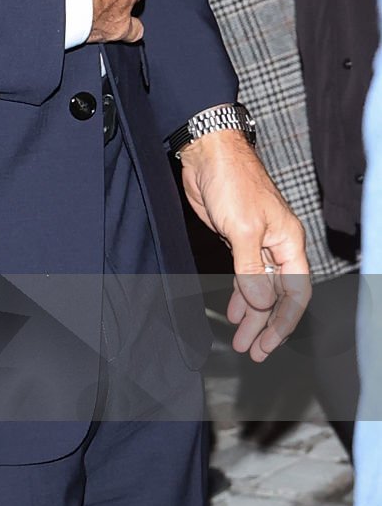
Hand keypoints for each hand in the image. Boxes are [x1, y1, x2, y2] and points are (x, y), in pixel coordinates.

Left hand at [179, 130, 310, 358]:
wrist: (208, 155)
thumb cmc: (232, 182)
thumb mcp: (242, 228)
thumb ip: (250, 269)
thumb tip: (262, 303)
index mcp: (288, 243)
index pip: (296, 291)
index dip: (284, 321)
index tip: (269, 343)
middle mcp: (277, 246)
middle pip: (278, 296)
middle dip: (266, 324)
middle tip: (253, 350)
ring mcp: (256, 245)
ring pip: (259, 289)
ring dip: (251, 315)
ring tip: (240, 339)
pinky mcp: (236, 241)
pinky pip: (243, 277)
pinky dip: (238, 295)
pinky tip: (232, 312)